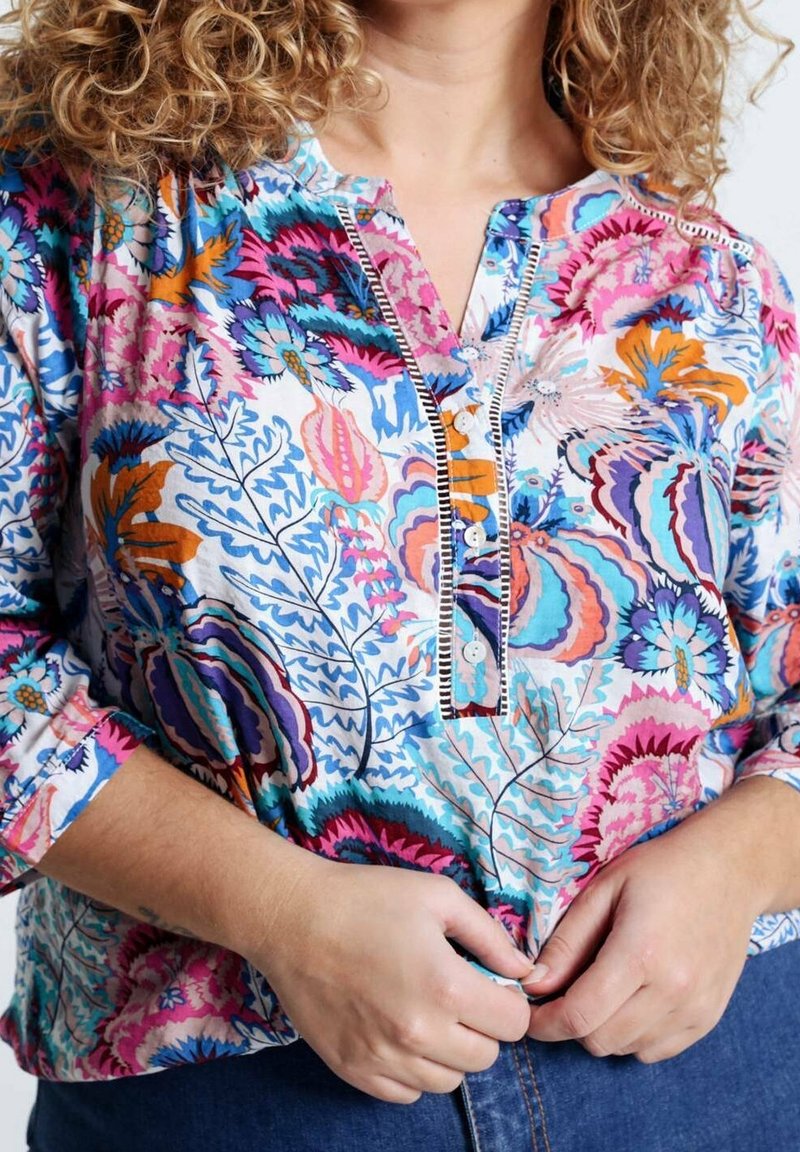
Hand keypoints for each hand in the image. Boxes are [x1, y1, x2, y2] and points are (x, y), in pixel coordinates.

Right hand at [245, 857, 534, 1102]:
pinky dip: (413, 1071)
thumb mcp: (438, 897)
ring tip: (428, 1013)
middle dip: (482, 1028)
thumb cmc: (367, 898)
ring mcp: (383, 1057)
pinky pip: (406, 1094)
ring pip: (448, 1082)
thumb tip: (524, 971)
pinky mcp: (354, 1070)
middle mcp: (418, 1033)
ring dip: (449, 1053)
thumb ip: (490, 936)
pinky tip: (400, 1032)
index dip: (509, 1001)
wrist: (293, 918)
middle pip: (485, 1058)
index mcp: (446, 987)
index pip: (513, 1024)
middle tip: (458, 996)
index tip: (491, 985)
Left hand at [520, 811, 763, 1062]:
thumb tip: (535, 984)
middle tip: (565, 994)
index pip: (580, 1015)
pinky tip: (632, 1000)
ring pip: (628, 1050)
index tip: (530, 1015)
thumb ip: (568, 942)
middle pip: (601, 1040)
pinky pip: (658, 1051)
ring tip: (602, 990)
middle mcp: (672, 990)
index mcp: (640, 953)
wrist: (729, 870)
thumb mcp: (604, 889)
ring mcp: (696, 1008)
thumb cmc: (660, 869)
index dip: (545, 1023)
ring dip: (604, 1030)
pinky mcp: (709, 1017)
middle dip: (572, 1024)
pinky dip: (635, 1037)